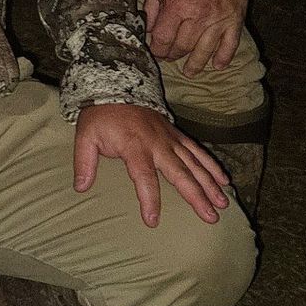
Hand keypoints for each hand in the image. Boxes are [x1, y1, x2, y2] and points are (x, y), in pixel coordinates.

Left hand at [72, 103, 229, 226]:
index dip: (149, 199)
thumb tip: (81, 188)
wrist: (116, 84)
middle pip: (180, 173)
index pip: (144, 177)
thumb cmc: (100, 116)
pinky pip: (197, 150)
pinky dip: (211, 165)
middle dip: (196, 196)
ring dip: (210, 184)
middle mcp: (157, 143)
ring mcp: (170, 138)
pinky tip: (224, 180)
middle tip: (210, 217)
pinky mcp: (176, 134)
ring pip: (194, 163)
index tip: (153, 221)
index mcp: (134, 146)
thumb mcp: (85, 136)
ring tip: (222, 204)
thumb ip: (84, 162)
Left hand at [144, 0, 247, 76]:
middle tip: (170, 57)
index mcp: (177, 7)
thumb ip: (151, 7)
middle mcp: (198, 17)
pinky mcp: (234, 20)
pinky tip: (217, 65)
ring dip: (195, 64)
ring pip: (204, 51)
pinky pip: (230, 44)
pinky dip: (224, 57)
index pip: (162, 39)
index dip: (157, 49)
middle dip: (173, 55)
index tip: (155, 51)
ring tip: (190, 72)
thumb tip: (147, 30)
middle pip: (182, 47)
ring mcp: (218, 20)